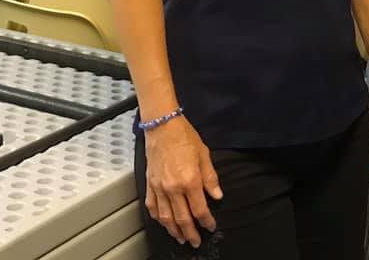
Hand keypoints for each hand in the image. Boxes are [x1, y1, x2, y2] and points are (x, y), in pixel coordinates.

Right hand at [144, 116, 223, 247]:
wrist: (162, 126)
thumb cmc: (184, 136)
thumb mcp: (204, 154)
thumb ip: (211, 178)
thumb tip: (218, 195)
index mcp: (190, 180)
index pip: (200, 209)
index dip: (206, 221)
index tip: (211, 226)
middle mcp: (173, 188)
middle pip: (182, 219)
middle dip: (191, 233)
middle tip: (196, 242)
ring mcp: (159, 188)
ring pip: (166, 218)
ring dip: (174, 231)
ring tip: (181, 239)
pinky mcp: (150, 185)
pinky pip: (153, 208)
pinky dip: (159, 219)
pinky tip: (164, 223)